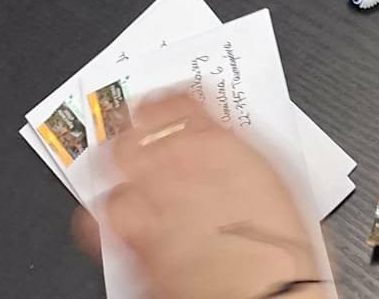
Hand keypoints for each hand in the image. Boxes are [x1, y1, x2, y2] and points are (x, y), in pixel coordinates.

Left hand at [73, 91, 323, 298]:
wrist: (265, 291)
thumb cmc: (278, 244)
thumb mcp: (271, 177)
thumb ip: (236, 152)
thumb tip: (224, 144)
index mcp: (213, 142)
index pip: (175, 100)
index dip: (165, 99)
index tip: (162, 102)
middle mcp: (176, 167)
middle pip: (135, 129)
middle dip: (130, 126)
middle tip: (129, 128)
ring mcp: (151, 206)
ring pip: (111, 169)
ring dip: (110, 165)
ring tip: (111, 165)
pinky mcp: (135, 245)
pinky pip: (101, 220)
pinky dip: (100, 214)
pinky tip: (103, 214)